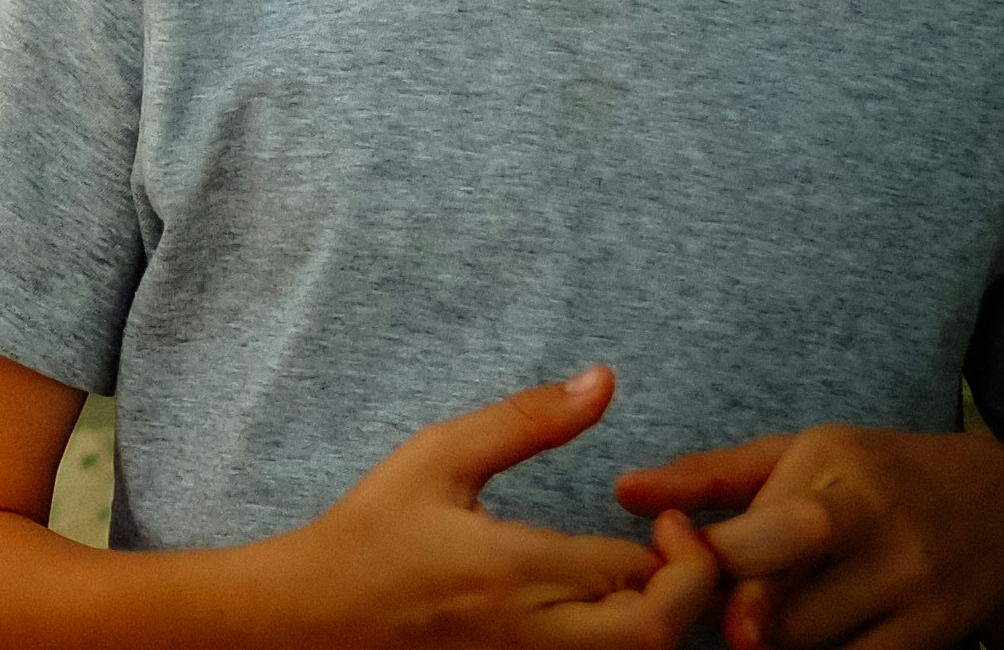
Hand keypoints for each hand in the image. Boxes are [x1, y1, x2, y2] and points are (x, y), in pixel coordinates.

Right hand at [276, 366, 725, 646]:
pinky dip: (624, 634)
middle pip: (657, 629)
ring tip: (646, 575)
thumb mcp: (436, 457)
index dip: (676, 541)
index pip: (637, 567)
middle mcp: (534, 632)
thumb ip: (525, 421)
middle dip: (690, 589)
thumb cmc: (372, 533)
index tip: (661, 512)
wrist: (314, 617)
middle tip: (674, 550)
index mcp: (514, 570)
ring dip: (659, 615)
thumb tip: (603, 380)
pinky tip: (611, 604)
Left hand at [617, 425, 1003, 649]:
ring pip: (807, 643)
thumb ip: (706, 477)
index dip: (711, 559)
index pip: (766, 533)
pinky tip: (793, 635)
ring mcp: (913, 592)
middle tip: (710, 606)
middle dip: (734, 610)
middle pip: (787, 597)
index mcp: (839, 474)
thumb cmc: (868, 478)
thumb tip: (623, 493)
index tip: (675, 558)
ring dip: (764, 639)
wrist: (996, 516)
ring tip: (751, 615)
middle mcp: (883, 533)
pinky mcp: (930, 639)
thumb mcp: (794, 456)